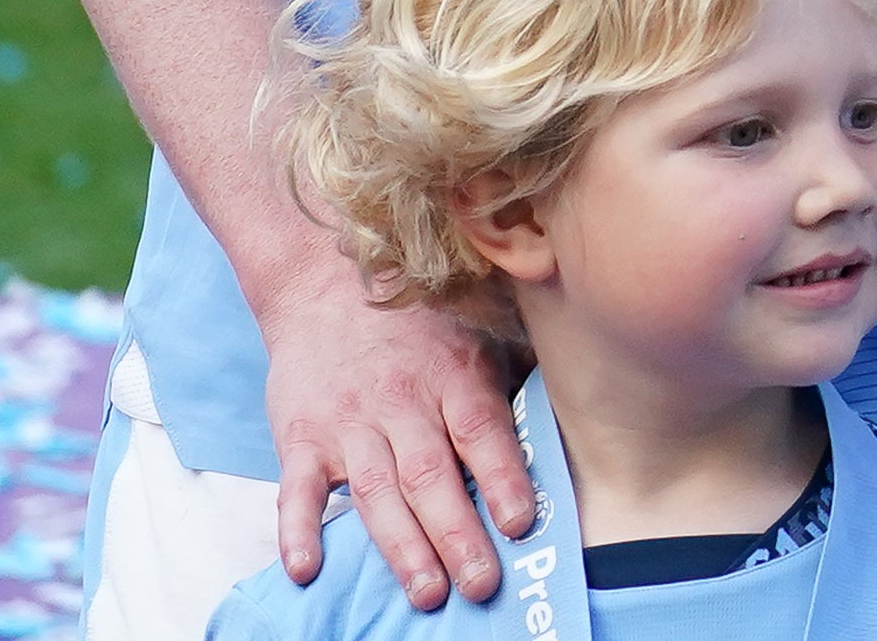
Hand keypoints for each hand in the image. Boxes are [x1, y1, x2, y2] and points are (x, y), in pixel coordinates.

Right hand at [251, 260, 530, 605]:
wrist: (322, 285)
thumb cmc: (415, 322)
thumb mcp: (473, 332)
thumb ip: (513, 376)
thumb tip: (578, 403)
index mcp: (453, 376)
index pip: (481, 431)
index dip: (502, 476)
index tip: (521, 522)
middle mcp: (402, 402)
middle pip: (431, 475)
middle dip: (458, 534)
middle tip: (481, 584)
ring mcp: (349, 423)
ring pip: (377, 492)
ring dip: (402, 547)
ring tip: (427, 592)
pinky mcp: (302, 438)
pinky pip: (298, 489)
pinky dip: (298, 530)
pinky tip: (308, 568)